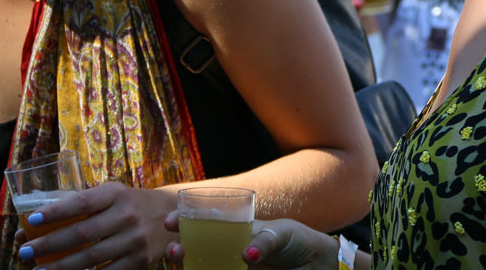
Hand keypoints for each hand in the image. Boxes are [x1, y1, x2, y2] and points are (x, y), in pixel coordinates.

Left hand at [15, 182, 175, 269]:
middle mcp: (126, 214)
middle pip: (82, 233)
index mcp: (115, 193)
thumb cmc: (128, 204)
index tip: (32, 220)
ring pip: (90, 258)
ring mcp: (134, 239)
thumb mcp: (111, 195)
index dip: (56, 212)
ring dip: (61, 267)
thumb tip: (34, 223)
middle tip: (24, 252)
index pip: (81, 202)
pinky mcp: (139, 261)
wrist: (170, 215)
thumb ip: (80, 206)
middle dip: (49, 245)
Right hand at [165, 212, 340, 268]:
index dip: (184, 221)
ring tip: (180, 261)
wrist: (316, 265)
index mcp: (237, 229)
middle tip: (173, 250)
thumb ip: (264, 240)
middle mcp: (231, 248)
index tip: (169, 222)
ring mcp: (235, 267)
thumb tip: (246, 254)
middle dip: (181, 248)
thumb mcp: (282, 233)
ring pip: (205, 266)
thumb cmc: (297, 241)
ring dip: (190, 265)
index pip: (205, 222)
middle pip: (198, 248)